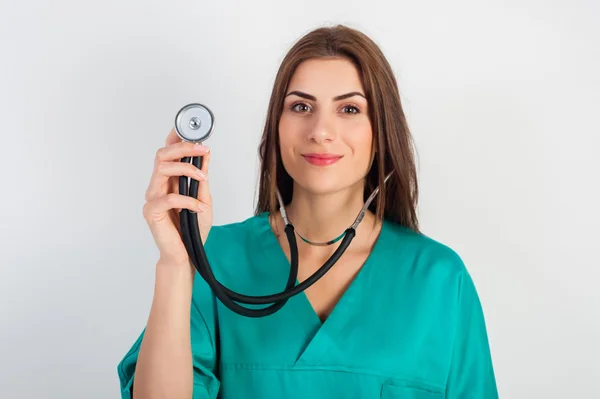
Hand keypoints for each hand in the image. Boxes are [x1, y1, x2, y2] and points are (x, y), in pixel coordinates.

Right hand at [142, 128, 211, 267]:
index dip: (175, 138)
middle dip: (182, 148)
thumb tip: (206, 154)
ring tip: (203, 177)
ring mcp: (152, 198)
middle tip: (202, 149)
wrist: (188, 254)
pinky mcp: (151, 212)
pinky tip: (198, 207)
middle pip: (162, 155)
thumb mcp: (204, 198)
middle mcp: (158, 186)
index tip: (191, 130)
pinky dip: (187, 200)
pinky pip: (168, 198)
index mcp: (169, 180)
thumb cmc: (193, 228)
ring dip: (186, 169)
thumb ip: (202, 177)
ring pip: (162, 170)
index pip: (168, 153)